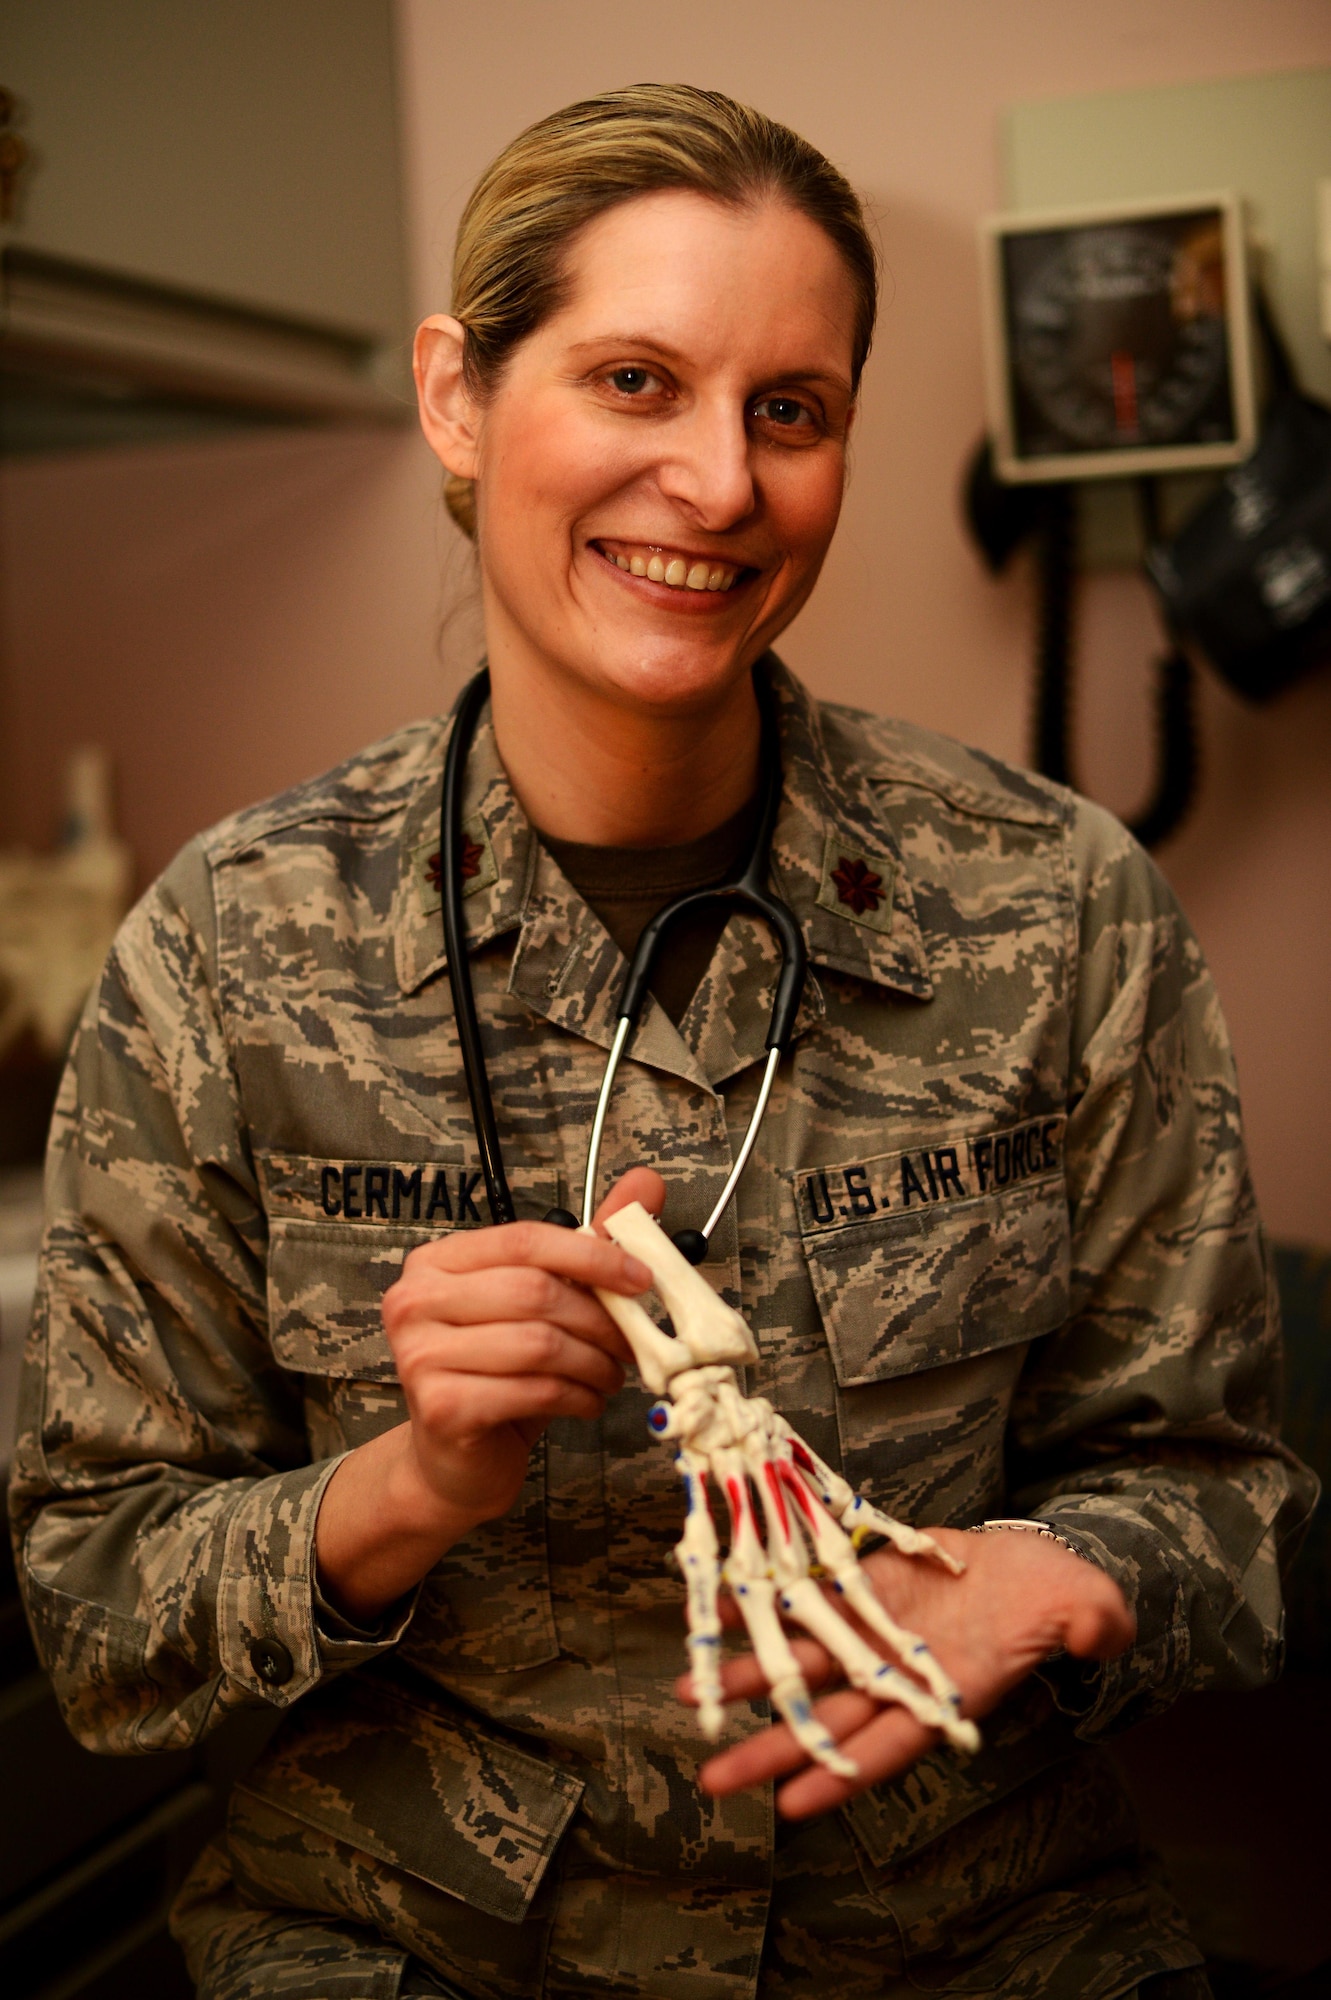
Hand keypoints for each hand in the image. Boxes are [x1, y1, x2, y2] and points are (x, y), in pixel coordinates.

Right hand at [381, 1165, 663, 1525]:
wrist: (454, 1461)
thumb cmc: (497, 1375)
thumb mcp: (542, 1305)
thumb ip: (588, 1246)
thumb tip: (647, 1183)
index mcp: (438, 1263)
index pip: (525, 1240)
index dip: (591, 1255)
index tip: (640, 1278)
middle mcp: (416, 1301)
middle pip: (535, 1291)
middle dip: (599, 1319)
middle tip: (630, 1342)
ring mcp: (421, 1355)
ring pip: (540, 1343)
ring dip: (594, 1363)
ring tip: (609, 1375)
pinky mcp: (441, 1407)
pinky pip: (534, 1390)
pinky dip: (577, 1396)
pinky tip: (586, 1401)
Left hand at [686, 1526, 1132, 1818]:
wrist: (1029, 1564)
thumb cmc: (1061, 1598)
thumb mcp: (1087, 1608)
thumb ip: (1091, 1625)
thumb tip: (1101, 1636)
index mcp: (948, 1697)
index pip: (890, 1748)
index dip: (844, 1775)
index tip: (792, 1806)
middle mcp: (899, 1678)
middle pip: (827, 1725)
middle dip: (770, 1751)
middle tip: (713, 1780)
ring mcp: (874, 1636)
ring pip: (803, 1668)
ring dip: (749, 1682)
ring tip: (689, 1697)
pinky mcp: (861, 1590)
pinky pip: (806, 1604)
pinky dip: (764, 1611)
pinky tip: (722, 1614)